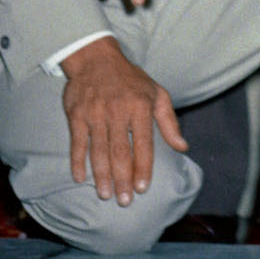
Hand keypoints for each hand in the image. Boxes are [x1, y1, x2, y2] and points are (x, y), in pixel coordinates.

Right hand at [61, 36, 189, 204]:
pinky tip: (80, 178)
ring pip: (98, 150)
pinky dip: (77, 161)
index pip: (144, 143)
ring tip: (106, 195)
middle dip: (122, 178)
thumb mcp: (157, 93)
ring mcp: (95, 113)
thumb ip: (169, 122)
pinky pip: (77, 142)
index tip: (142, 188)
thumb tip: (183, 146)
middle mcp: (117, 111)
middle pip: (120, 151)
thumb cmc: (130, 80)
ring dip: (102, 175)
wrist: (95, 57)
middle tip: (124, 201)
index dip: (143, 167)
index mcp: (140, 106)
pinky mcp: (76, 114)